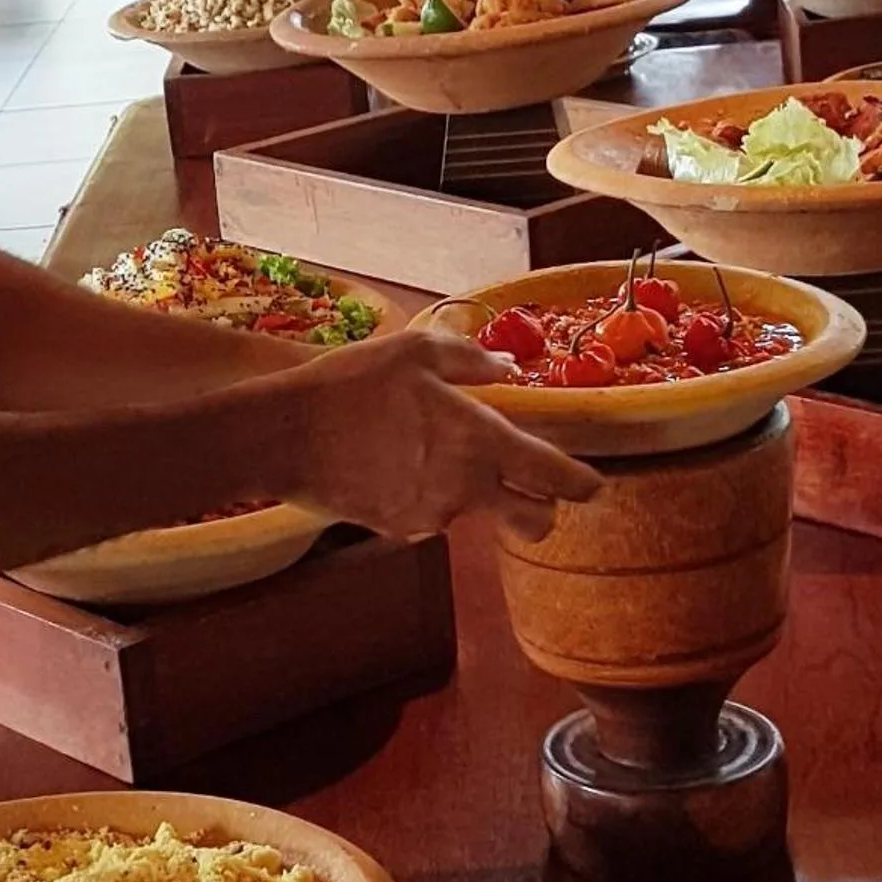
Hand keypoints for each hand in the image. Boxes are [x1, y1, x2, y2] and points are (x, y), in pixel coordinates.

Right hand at [269, 328, 600, 542]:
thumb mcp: (416, 351)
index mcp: (479, 440)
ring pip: (476, 514)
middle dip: (543, 510)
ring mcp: (433, 516)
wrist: (285, 434)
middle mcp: (465, 488)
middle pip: (533, 521)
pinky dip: (429, 496)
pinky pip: (432, 515)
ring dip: (473, 493)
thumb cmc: (351, 384)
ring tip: (430, 451)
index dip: (583, 483)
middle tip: (535, 487)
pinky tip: (396, 464)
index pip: (553, 475)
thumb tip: (506, 368)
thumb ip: (472, 360)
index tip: (596, 485)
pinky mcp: (400, 530)